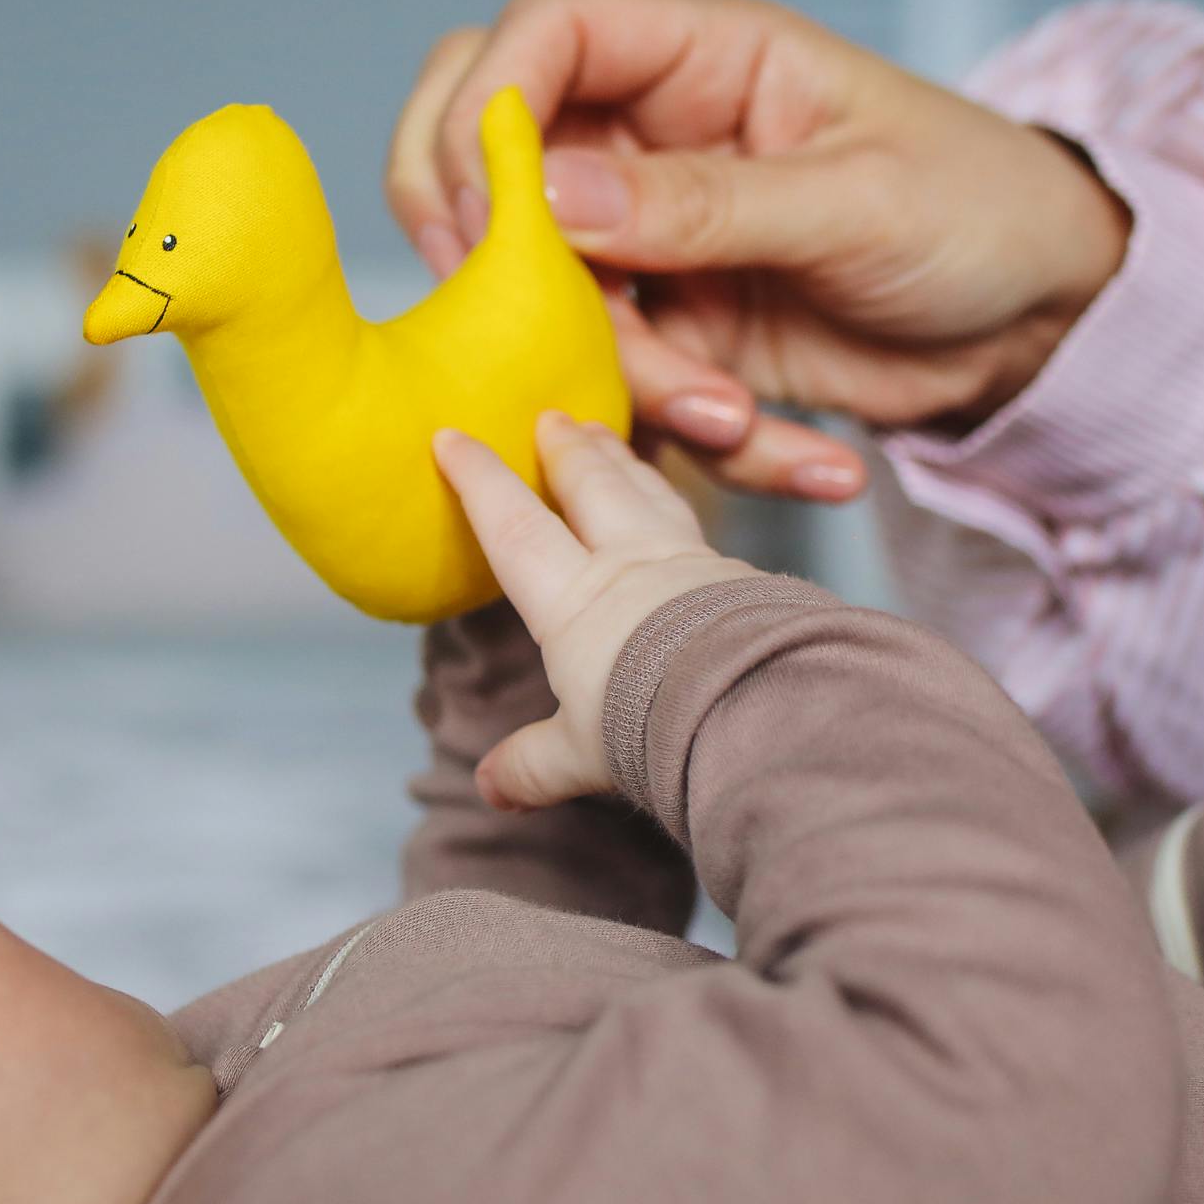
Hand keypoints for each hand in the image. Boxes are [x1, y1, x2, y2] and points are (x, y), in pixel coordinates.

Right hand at [388, 0, 1129, 501]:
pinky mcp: (681, 334)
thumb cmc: (982, 209)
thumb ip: (704, 202)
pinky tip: (797, 452)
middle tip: (533, 324)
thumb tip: (550, 197)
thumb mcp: (858, 200)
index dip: (490, 109)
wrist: (1048, 324)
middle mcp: (655, 142)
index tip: (493, 211)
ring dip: (627, 376)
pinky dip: (693, 436)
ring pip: (548, 298)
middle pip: (487, 155)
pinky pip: (632, 387)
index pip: (542, 35)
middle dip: (492, 253)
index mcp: (701, 59)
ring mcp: (657, 243)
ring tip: (734, 415)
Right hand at [431, 413, 756, 810]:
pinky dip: (678, 507)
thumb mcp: (583, 755)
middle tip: (554, 416)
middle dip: (567, 447)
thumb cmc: (653, 728)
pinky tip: (682, 517)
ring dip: (625, 461)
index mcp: (574, 600)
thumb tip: (490, 788)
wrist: (753, 706)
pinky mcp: (741, 578)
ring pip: (650, 493)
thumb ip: (533, 765)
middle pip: (592, 486)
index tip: (450, 437)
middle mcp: (631, 565)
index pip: (514, 525)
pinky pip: (699, 528)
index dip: (478, 480)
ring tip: (611, 438)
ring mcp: (691, 564)